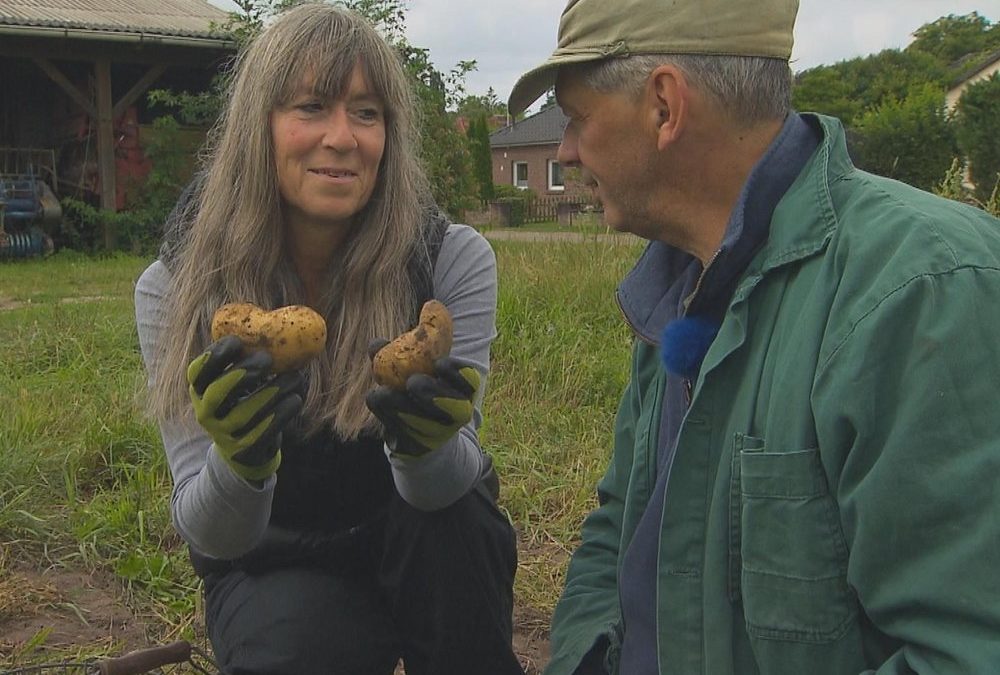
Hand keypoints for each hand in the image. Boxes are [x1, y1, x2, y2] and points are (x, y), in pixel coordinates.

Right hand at [187, 335, 302, 480]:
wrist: (244, 450)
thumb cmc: (245, 400)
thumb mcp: (237, 379)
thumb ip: (246, 355)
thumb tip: (280, 322)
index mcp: (200, 390)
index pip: (198, 372)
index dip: (214, 356)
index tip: (236, 341)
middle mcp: (206, 412)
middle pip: (219, 392)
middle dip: (243, 372)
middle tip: (267, 359)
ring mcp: (224, 434)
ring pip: (247, 412)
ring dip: (273, 391)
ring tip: (295, 377)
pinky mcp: (245, 450)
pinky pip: (265, 431)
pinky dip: (283, 412)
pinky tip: (296, 398)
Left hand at [366, 343, 480, 456]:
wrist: (419, 428)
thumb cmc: (419, 385)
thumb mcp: (415, 367)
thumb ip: (400, 353)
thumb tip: (376, 345)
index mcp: (464, 390)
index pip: (470, 381)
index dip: (457, 373)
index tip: (439, 363)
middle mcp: (458, 414)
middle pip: (456, 409)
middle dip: (433, 396)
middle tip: (412, 382)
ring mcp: (439, 434)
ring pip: (423, 423)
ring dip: (399, 406)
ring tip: (381, 393)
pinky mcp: (416, 447)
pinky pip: (400, 432)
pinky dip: (385, 414)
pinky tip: (377, 399)